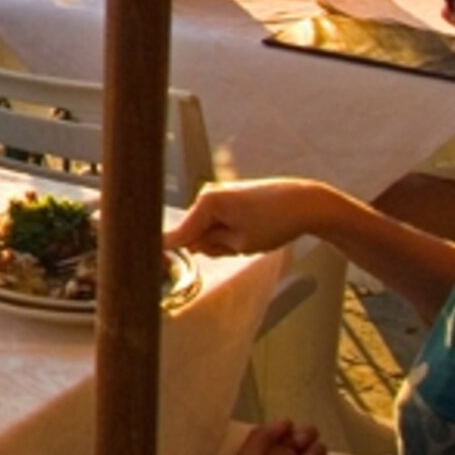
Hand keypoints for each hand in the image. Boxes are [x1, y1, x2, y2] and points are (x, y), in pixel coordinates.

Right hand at [167, 179, 339, 257]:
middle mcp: (208, 194)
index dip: (165, 250)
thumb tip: (190, 244)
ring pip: (209, 229)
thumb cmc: (275, 222)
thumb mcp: (239, 243)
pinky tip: (252, 232)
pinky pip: (221, 223)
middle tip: (234, 249)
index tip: (148, 260)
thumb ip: (209, 245)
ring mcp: (220, 195)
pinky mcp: (232, 199)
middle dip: (209, 246)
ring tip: (248, 239)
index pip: (178, 233)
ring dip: (223, 240)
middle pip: (194, 232)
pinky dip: (231, 233)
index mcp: (206, 202)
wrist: (306, 204)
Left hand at [221, 419, 338, 454]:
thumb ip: (262, 436)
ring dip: (316, 449)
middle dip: (306, 434)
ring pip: (318, 448)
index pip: (283, 428)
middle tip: (299, 445)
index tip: (286, 432)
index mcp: (266, 449)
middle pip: (305, 434)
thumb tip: (285, 421)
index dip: (287, 426)